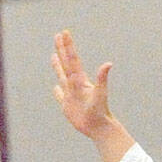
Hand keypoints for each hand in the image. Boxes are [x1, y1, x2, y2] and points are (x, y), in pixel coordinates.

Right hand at [51, 30, 134, 161]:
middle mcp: (75, 85)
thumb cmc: (100, 111)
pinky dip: (57, 91)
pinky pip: (60, 96)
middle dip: (62, 49)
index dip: (68, 46)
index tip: (64, 33)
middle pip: (66, 64)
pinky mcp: (68, 106)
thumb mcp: (100, 93)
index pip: (72, 60)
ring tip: (53, 55)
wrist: (99, 128)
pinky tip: (55, 87)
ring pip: (62, 77)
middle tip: (58, 35)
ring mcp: (71, 95)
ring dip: (58, 66)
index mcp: (80, 80)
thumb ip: (102, 78)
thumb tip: (108, 63)